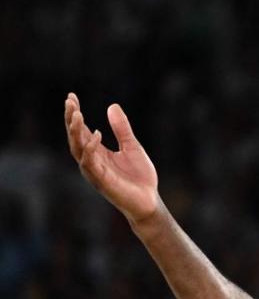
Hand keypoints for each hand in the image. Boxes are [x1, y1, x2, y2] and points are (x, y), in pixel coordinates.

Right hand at [64, 93, 159, 222]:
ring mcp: (94, 171)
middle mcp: (92, 160)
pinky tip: (96, 134)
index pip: (81, 130)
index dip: (75, 115)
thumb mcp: (132, 147)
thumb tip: (112, 106)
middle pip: (75, 137)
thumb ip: (122, 129)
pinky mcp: (102, 181)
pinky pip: (91, 163)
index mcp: (97, 152)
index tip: (71, 97)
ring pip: (78, 149)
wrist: (150, 201)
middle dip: (71, 120)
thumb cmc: (140, 177)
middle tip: (70, 102)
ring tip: (76, 114)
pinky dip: (91, 148)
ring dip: (76, 132)